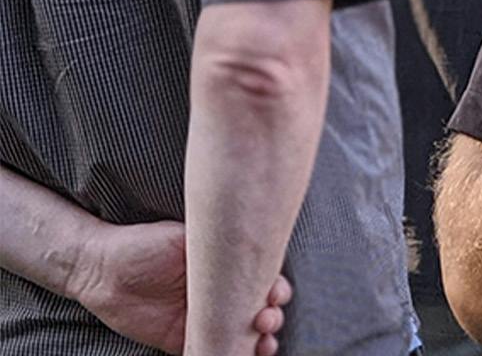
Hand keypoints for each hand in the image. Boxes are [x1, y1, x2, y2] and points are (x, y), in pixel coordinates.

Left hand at [68, 220, 290, 355]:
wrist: (102, 270)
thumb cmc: (144, 246)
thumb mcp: (186, 240)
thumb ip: (216, 249)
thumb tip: (252, 252)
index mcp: (224, 269)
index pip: (261, 282)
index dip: (275, 291)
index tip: (275, 295)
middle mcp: (217, 296)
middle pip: (257, 312)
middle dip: (270, 319)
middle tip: (265, 320)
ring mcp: (201, 320)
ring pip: (241, 337)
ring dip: (257, 343)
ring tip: (262, 345)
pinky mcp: (181, 341)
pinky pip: (211, 352)